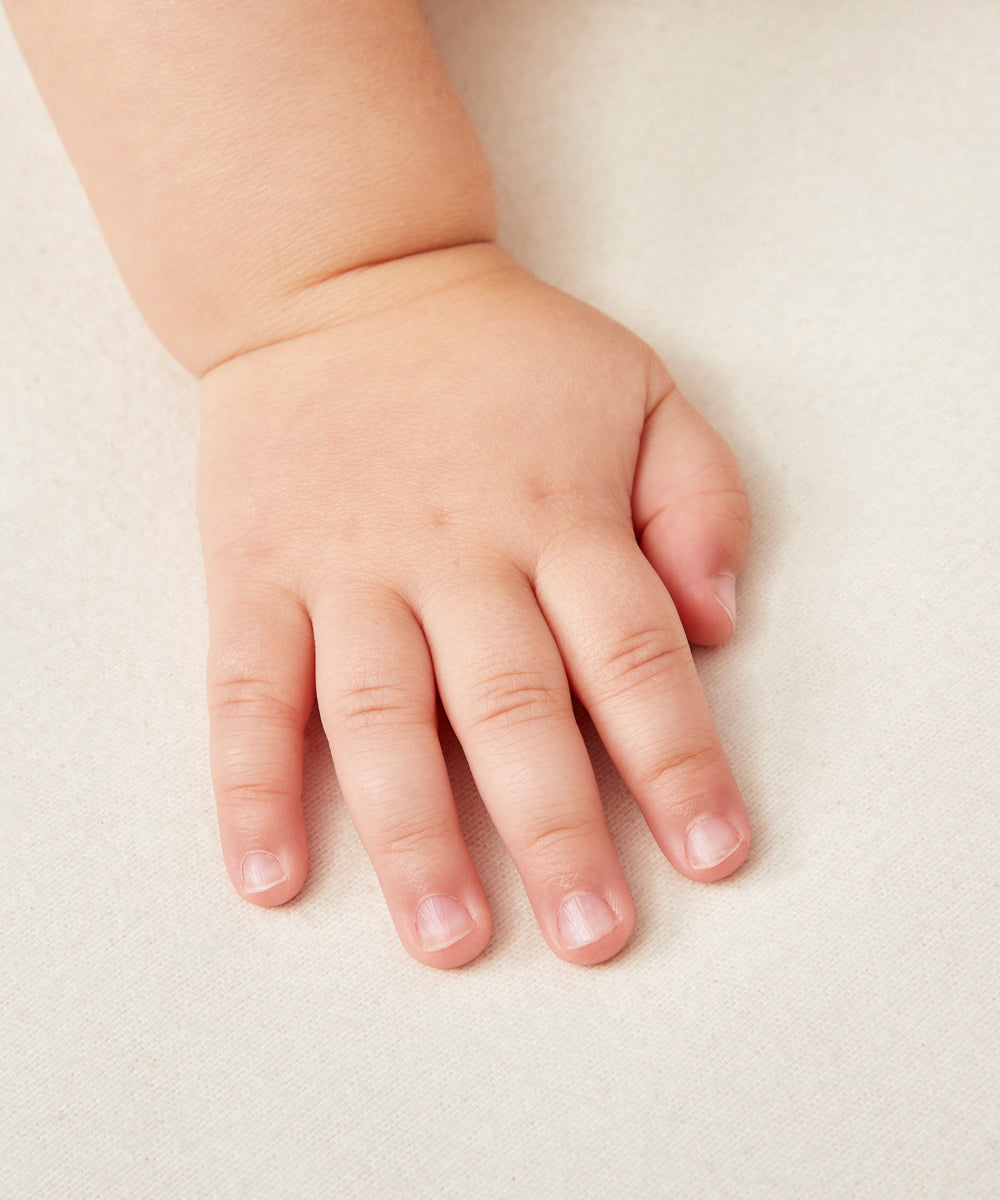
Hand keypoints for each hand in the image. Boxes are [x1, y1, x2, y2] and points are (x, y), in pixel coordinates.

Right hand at [197, 244, 750, 966]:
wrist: (342, 280)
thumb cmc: (499, 353)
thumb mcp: (638, 387)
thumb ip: (696, 496)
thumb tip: (719, 621)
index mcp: (558, 515)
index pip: (633, 656)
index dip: (678, 760)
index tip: (713, 853)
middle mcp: (455, 556)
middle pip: (515, 710)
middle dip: (558, 830)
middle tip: (592, 938)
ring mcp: (346, 570)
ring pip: (383, 717)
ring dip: (415, 834)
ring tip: (447, 936)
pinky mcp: (256, 574)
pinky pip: (248, 688)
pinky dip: (250, 783)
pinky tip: (267, 873)